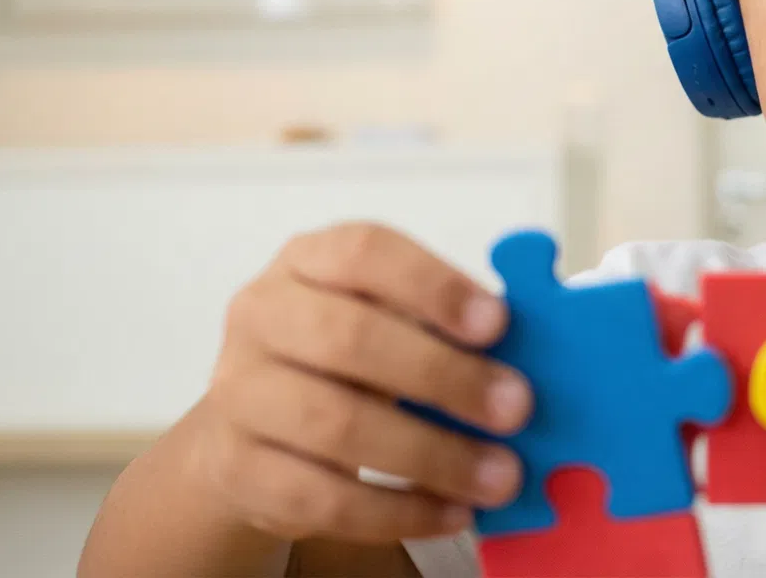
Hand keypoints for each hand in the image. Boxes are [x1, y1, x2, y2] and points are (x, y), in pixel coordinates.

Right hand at [188, 222, 531, 543]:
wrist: (256, 424)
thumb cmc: (347, 359)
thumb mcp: (390, 318)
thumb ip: (445, 324)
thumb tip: (528, 352)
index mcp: (308, 260)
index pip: (364, 252)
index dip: (434, 285)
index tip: (499, 322)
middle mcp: (261, 316)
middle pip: (349, 339)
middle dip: (442, 376)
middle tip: (516, 408)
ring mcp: (238, 393)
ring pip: (333, 424)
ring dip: (430, 455)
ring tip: (497, 475)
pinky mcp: (236, 468)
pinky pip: (318, 497)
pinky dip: (395, 511)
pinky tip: (450, 511)